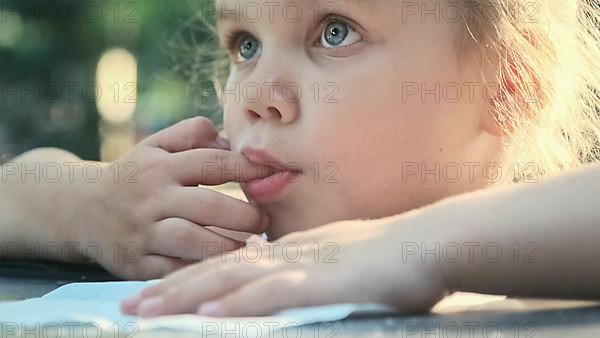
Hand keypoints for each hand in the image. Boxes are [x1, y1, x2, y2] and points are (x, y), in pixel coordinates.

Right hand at [76, 117, 271, 279]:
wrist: (82, 209)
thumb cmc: (136, 174)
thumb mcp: (156, 145)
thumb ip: (193, 133)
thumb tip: (231, 139)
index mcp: (161, 166)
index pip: (213, 163)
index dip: (248, 168)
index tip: (274, 174)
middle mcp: (152, 198)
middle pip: (208, 206)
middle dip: (245, 215)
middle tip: (265, 220)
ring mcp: (143, 232)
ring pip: (193, 241)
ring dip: (228, 245)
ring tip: (252, 246)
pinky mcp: (136, 262)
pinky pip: (175, 269)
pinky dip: (201, 269)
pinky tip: (222, 265)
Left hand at [120, 216, 450, 316]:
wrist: (428, 242)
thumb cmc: (388, 256)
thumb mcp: (337, 262)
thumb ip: (307, 271)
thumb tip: (284, 284)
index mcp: (289, 252)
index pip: (229, 264)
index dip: (189, 278)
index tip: (154, 294)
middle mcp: (286, 256)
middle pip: (219, 271)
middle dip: (171, 290)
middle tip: (129, 306)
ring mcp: (302, 267)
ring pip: (234, 280)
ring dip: (188, 295)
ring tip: (147, 309)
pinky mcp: (323, 283)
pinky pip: (273, 292)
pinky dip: (237, 302)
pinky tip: (208, 312)